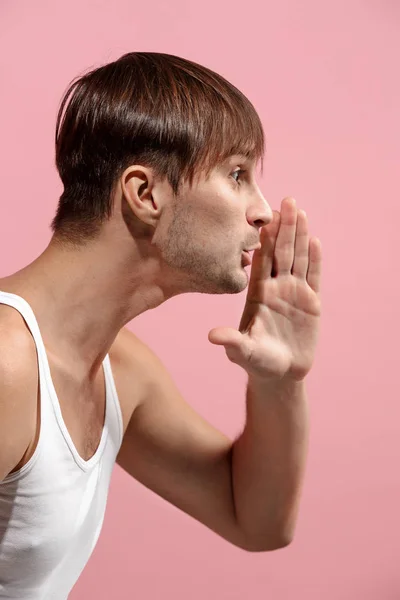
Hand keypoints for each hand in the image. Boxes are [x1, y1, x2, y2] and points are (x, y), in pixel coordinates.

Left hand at [208, 197, 321, 382]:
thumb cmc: (257, 363)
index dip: (264, 239)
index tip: (264, 217)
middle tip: (286, 201)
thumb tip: (212, 336)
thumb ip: (232, 342)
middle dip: (284, 227)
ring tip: (300, 211)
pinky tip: (315, 241)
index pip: (262, 260)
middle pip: (282, 252)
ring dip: (300, 236)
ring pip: (298, 259)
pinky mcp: (311, 302)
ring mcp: (294, 293)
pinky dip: (315, 260)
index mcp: (258, 293)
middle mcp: (276, 288)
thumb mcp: (243, 352)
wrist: (280, 374)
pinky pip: (313, 277)